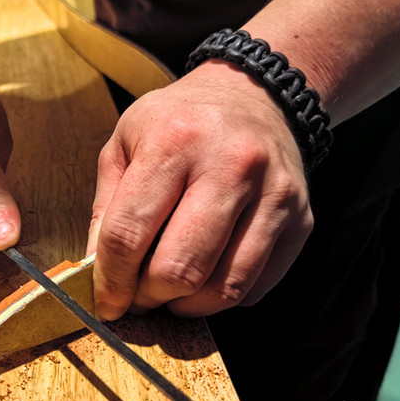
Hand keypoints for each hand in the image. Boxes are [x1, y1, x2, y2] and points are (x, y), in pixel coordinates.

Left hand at [87, 60, 313, 318]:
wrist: (253, 96)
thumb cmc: (178, 122)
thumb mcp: (124, 143)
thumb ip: (105, 208)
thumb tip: (98, 274)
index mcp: (174, 141)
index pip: (129, 234)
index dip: (111, 281)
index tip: (107, 302)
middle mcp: (231, 166)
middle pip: (179, 269)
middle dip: (149, 297)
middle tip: (139, 295)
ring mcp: (273, 195)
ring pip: (224, 288)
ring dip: (187, 305)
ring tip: (171, 291)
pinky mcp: (301, 220)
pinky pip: (257, 286)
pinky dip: (223, 296)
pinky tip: (206, 277)